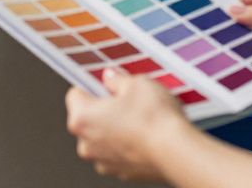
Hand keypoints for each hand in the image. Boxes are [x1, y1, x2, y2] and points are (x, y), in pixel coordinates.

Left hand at [66, 69, 193, 181]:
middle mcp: (86, 144)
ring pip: (104, 137)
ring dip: (117, 128)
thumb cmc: (154, 119)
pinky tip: (146, 135)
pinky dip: (128, 144)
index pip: (75, 94)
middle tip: (128, 99)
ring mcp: (103, 161)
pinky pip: (119, 153)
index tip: (106, 83)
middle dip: (105, 108)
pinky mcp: (121, 173)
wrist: (176, 152)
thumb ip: (117, 79)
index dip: (92, 85)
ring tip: (141, 118)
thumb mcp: (136, 83)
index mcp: (81, 118)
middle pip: (89, 118)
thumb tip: (110, 78)